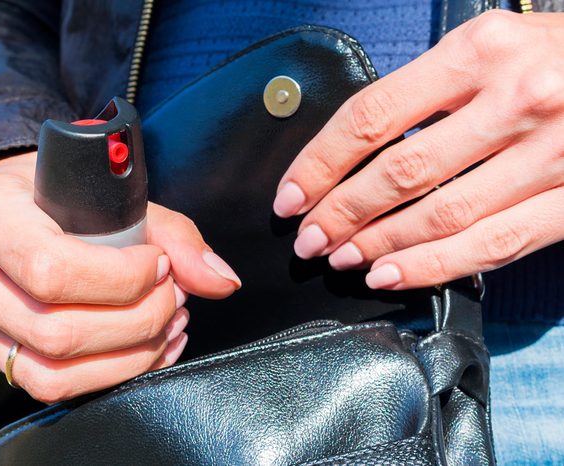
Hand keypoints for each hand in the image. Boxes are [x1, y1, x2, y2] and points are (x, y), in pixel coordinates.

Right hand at [0, 151, 240, 402]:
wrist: (9, 207)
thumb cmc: (59, 192)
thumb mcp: (109, 192)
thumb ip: (172, 234)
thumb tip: (221, 280)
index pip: (52, 269)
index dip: (121, 279)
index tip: (159, 265)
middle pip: (58, 330)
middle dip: (138, 320)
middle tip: (175, 295)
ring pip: (55, 369)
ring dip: (130, 354)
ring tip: (168, 323)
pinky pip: (50, 385)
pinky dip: (112, 373)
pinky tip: (147, 348)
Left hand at [273, 11, 563, 289]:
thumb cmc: (558, 56)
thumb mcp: (491, 46)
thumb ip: (429, 90)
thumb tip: (356, 149)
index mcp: (480, 51)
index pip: (372, 116)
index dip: (320, 163)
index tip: (292, 195)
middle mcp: (515, 99)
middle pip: (400, 172)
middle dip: (340, 212)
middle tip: (307, 237)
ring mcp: (549, 154)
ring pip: (441, 215)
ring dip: (378, 244)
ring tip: (339, 257)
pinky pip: (490, 244)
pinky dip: (433, 266)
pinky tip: (391, 274)